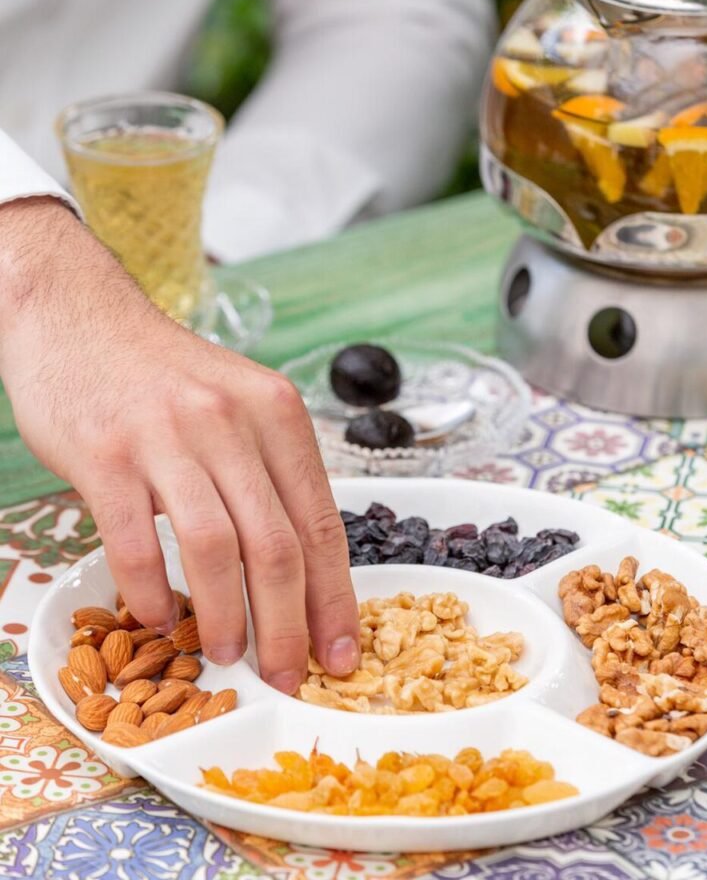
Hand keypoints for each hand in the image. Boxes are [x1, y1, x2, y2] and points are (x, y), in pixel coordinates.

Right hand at [0, 198, 359, 691]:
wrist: (81, 317)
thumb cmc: (166, 376)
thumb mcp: (240, 405)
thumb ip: (270, 474)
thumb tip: (301, 571)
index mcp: (277, 412)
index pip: (321, 521)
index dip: (335, 597)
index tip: (340, 651)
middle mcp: (230, 421)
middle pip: (276, 545)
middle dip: (287, 625)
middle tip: (286, 673)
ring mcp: (166, 436)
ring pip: (213, 548)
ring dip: (225, 615)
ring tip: (226, 653)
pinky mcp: (105, 453)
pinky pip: (134, 540)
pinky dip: (148, 590)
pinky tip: (157, 617)